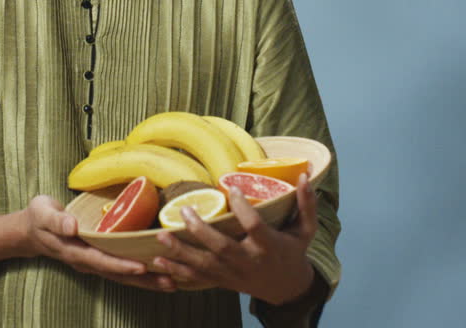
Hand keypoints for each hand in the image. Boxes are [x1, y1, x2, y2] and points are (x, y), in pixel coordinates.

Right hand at [21, 195, 176, 291]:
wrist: (31, 230)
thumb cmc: (39, 217)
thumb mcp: (43, 213)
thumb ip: (57, 220)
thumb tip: (71, 226)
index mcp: (75, 251)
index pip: (101, 261)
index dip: (120, 265)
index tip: (141, 266)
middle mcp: (87, 262)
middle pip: (118, 275)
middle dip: (144, 279)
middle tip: (170, 281)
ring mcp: (93, 263)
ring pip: (122, 276)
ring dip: (147, 281)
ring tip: (172, 283)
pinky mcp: (98, 259)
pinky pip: (121, 270)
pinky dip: (140, 275)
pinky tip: (157, 273)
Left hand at [151, 173, 317, 303]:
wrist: (287, 289)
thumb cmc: (293, 252)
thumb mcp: (305, 230)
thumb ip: (306, 204)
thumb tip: (306, 176)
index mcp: (269, 246)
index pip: (254, 226)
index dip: (243, 208)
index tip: (233, 190)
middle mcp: (249, 262)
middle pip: (222, 248)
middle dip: (201, 231)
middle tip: (184, 211)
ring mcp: (233, 274)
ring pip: (204, 265)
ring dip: (181, 252)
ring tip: (161, 236)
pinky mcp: (222, 282)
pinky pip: (197, 278)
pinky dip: (177, 270)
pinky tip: (158, 260)